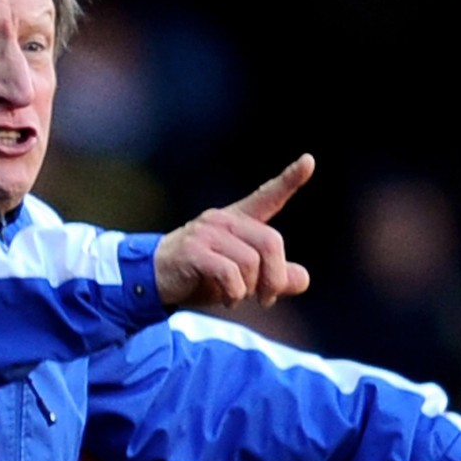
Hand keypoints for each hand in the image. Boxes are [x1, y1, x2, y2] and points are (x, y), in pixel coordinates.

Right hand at [154, 154, 314, 308]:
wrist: (152, 280)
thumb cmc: (199, 276)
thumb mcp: (242, 279)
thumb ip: (272, 278)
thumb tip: (303, 279)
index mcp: (237, 220)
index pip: (267, 196)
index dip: (289, 180)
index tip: (309, 161)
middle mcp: (224, 221)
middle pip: (271, 242)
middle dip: (275, 277)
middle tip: (267, 299)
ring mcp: (207, 233)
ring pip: (252, 261)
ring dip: (251, 289)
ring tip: (238, 298)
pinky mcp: (193, 251)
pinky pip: (229, 273)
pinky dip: (234, 292)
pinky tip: (227, 299)